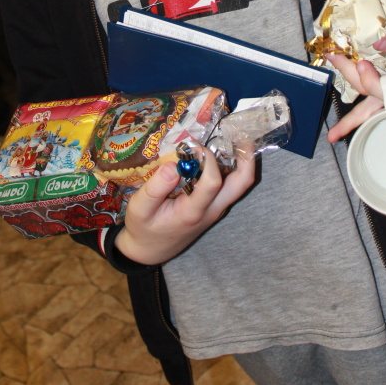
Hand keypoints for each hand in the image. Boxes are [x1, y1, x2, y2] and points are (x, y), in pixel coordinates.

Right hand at [115, 147, 255, 265]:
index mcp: (193, 212)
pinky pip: (230, 186)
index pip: (212, 182)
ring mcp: (216, 209)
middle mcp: (211, 210)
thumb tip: (173, 164)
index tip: (192, 145)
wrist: (149, 250)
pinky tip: (218, 152)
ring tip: (231, 137)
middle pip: (241, 184)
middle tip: (238, 133)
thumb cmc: (143, 228)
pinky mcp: (214, 207)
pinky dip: (231, 167)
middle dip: (246, 157)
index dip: (207, 159)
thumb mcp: (139, 209)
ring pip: (239, 185)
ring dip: (241, 161)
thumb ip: (155, 188)